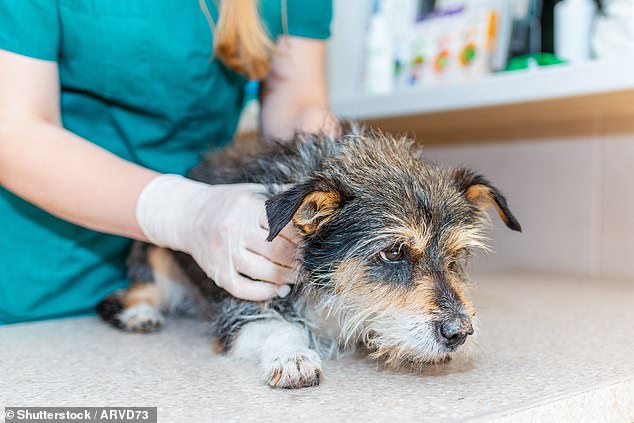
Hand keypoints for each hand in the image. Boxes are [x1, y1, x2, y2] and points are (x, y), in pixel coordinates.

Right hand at [136, 175, 299, 300]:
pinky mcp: (217, 272)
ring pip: (264, 272)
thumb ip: (282, 196)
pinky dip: (264, 293)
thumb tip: (315, 198)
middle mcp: (235, 230)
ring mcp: (224, 253)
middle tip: (308, 262)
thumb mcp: (253, 191)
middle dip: (298, 259)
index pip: (283, 225)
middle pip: (277, 251)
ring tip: (297, 275)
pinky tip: (277, 289)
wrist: (186, 215)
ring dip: (286, 277)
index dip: (302, 236)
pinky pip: (244, 289)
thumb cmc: (228, 203)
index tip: (312, 241)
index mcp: (247, 207)